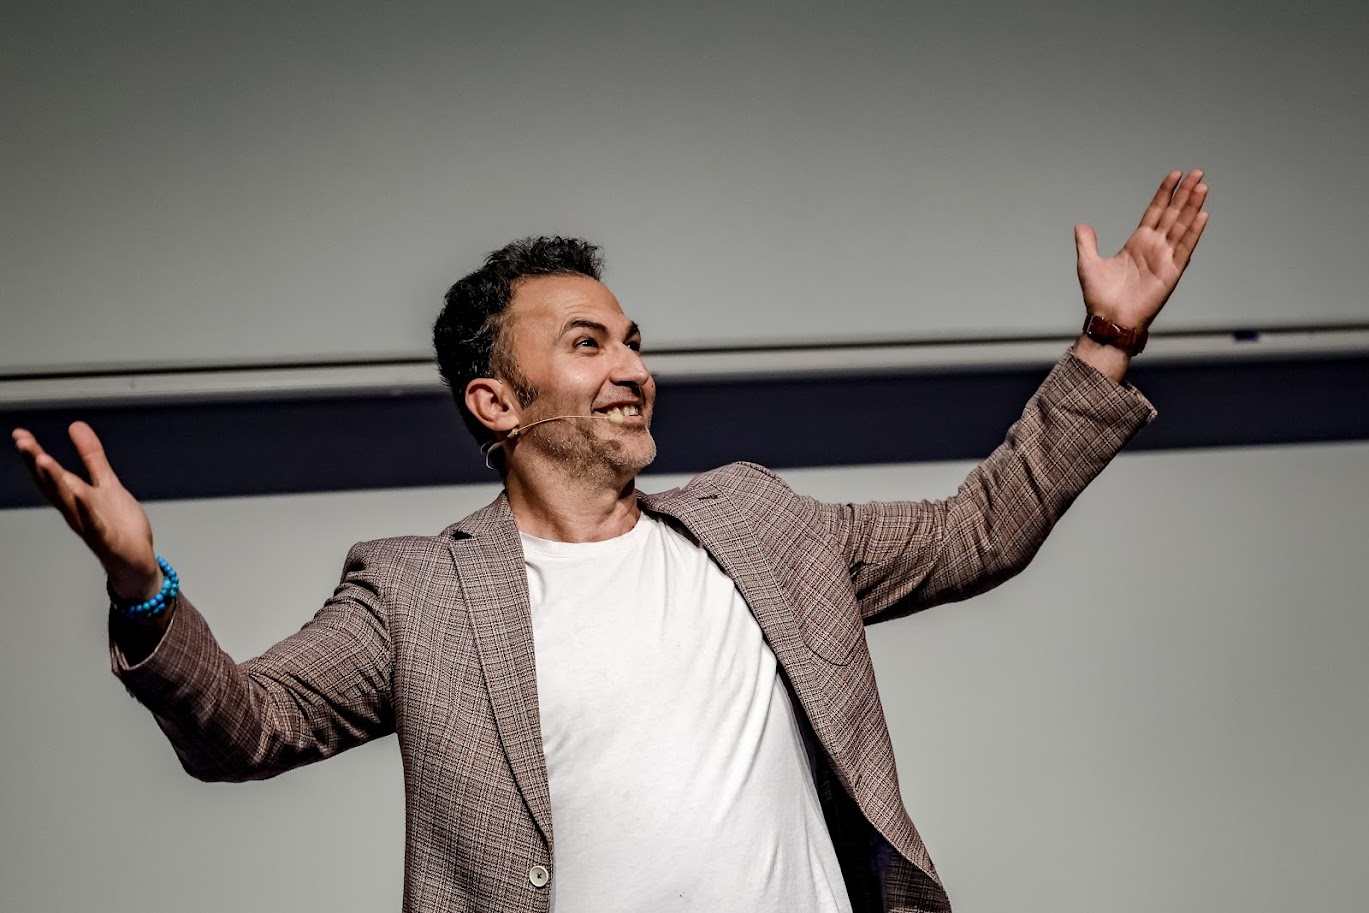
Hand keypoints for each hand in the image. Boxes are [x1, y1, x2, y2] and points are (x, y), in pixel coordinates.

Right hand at [11, 422, 160, 600]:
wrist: (136, 561)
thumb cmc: (118, 524)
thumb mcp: (106, 483)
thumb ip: (92, 457)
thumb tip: (76, 425)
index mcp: (74, 497)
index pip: (50, 474)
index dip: (34, 454)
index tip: (19, 434)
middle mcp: (75, 511)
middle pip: (52, 485)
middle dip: (37, 464)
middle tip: (23, 442)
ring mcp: (89, 526)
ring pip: (68, 502)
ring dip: (55, 482)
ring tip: (43, 459)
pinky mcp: (106, 539)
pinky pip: (94, 524)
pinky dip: (86, 509)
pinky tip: (79, 493)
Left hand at [1074, 169, 1209, 330]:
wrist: (1109, 320)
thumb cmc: (1100, 297)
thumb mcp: (1088, 264)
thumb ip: (1087, 243)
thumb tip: (1081, 225)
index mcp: (1137, 243)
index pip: (1155, 212)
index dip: (1164, 194)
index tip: (1175, 175)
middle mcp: (1154, 248)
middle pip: (1173, 214)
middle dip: (1184, 193)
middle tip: (1197, 172)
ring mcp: (1164, 258)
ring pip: (1182, 226)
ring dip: (1192, 206)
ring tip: (1202, 186)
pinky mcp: (1171, 272)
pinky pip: (1184, 248)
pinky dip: (1193, 232)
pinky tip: (1202, 215)